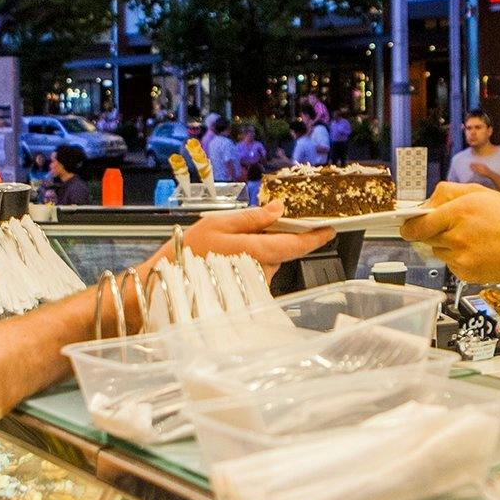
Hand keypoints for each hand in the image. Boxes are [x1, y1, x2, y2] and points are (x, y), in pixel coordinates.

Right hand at [180, 202, 333, 271]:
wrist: (169, 280)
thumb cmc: (189, 252)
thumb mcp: (218, 224)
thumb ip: (252, 217)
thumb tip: (279, 208)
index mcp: (256, 251)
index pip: (295, 244)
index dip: (316, 237)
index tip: (330, 229)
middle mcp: (261, 271)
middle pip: (283, 250)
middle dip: (276, 238)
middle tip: (253, 228)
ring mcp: (256, 283)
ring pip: (270, 260)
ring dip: (261, 249)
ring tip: (231, 244)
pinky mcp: (249, 291)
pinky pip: (259, 270)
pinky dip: (252, 260)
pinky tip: (230, 257)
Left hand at [400, 183, 499, 283]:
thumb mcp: (480, 192)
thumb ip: (447, 193)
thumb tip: (425, 203)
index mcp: (458, 213)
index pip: (416, 225)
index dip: (408, 227)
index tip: (406, 226)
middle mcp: (456, 238)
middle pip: (425, 239)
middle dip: (433, 233)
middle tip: (453, 228)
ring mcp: (461, 259)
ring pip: (438, 252)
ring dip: (448, 246)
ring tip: (474, 238)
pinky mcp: (467, 275)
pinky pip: (452, 265)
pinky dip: (460, 259)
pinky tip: (479, 251)